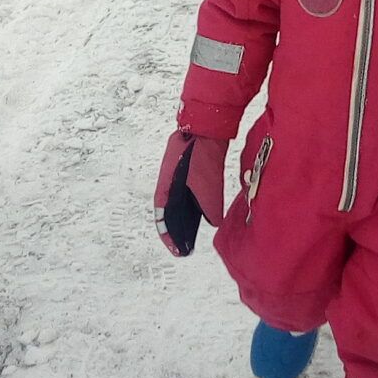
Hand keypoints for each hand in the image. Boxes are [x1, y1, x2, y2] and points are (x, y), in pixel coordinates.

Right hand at [154, 131, 226, 256]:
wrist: (206, 128)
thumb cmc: (200, 153)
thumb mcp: (205, 183)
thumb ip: (208, 204)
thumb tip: (214, 222)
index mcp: (166, 186)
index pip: (162, 214)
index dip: (167, 233)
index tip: (175, 249)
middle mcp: (171, 183)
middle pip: (171, 212)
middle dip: (176, 231)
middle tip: (183, 250)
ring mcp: (181, 178)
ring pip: (181, 204)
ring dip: (185, 221)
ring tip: (192, 238)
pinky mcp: (192, 173)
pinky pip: (192, 196)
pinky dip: (196, 208)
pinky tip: (205, 218)